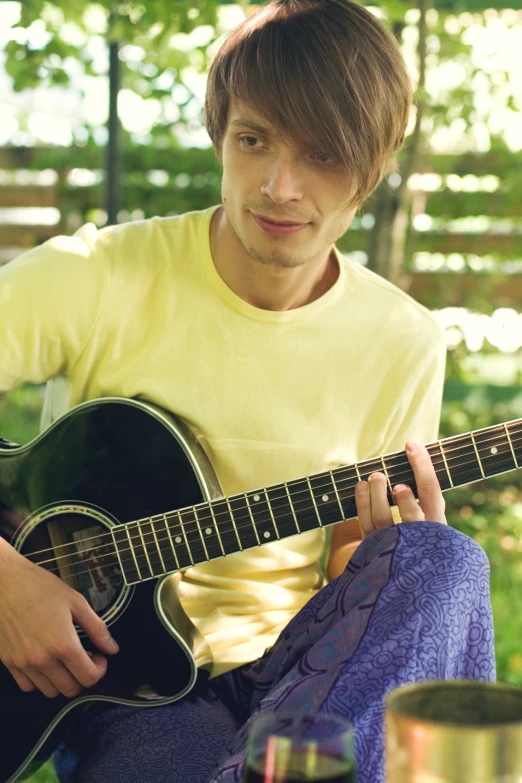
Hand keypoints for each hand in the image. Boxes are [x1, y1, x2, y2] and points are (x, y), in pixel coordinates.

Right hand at [0, 539, 118, 697]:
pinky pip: (28, 686)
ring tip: (65, 659)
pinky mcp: (9, 663)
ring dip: (63, 680)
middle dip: (83, 676)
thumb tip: (112, 648)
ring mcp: (23, 663)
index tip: (99, 657)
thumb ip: (97, 628)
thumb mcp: (76, 601)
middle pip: (71, 689)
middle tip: (84, 657)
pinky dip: (40, 681)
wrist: (4, 582)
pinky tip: (46, 662)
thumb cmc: (39, 587)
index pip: (89, 677)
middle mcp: (42, 659)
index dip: (100, 669)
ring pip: (50, 692)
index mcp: (63, 644)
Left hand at [355, 439, 446, 538]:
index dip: (423, 467)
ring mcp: (395, 545)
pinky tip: (361, 486)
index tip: (412, 445)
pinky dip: (362, 504)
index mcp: (436, 525)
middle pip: (412, 515)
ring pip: (384, 520)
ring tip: (376, 476)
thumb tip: (416, 453)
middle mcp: (418, 538)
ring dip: (377, 495)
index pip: (432, 493)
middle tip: (396, 483)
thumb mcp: (431, 517)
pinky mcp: (375, 547)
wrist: (406, 570)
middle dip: (404, 497)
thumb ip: (427, 495)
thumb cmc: (420, 532)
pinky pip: (366, 524)